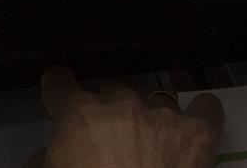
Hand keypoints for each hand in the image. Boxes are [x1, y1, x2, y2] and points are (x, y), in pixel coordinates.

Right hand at [24, 67, 222, 167]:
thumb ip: (41, 162)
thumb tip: (44, 155)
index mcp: (78, 117)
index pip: (61, 87)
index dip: (58, 87)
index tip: (59, 85)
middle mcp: (122, 105)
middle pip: (113, 94)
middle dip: (109, 115)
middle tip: (109, 145)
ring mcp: (163, 115)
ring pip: (154, 101)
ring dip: (149, 120)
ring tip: (149, 148)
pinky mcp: (198, 131)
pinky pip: (205, 108)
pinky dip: (199, 114)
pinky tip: (192, 127)